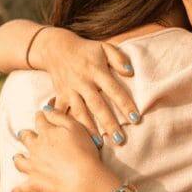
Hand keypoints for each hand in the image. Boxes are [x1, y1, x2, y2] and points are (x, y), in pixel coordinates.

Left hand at [12, 109, 121, 191]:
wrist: (84, 179)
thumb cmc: (84, 151)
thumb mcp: (76, 127)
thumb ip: (59, 116)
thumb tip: (45, 109)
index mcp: (46, 133)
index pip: (40, 120)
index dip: (41, 116)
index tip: (41, 114)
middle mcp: (36, 148)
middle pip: (26, 138)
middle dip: (26, 135)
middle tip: (26, 134)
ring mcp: (33, 167)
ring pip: (19, 160)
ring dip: (19, 158)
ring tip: (19, 157)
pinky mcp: (34, 184)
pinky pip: (21, 189)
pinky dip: (18, 190)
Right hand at [37, 27, 140, 143]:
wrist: (56, 48)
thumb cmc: (86, 50)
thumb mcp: (104, 47)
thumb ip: (118, 58)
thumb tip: (130, 71)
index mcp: (97, 71)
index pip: (114, 90)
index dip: (125, 104)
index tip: (135, 119)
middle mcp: (83, 82)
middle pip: (98, 106)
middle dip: (109, 123)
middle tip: (120, 139)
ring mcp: (70, 90)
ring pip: (80, 112)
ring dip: (90, 129)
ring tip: (99, 144)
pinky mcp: (60, 96)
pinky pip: (62, 112)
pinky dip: (66, 125)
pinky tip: (73, 137)